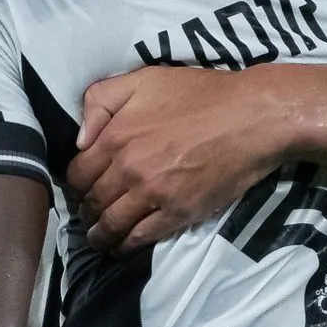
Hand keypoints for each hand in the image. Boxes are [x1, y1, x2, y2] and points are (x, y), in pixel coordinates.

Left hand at [68, 67, 291, 250]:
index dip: (75, 184)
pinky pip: (141, 236)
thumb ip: (101, 100)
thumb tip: (80, 139)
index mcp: (115, 136)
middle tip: (87, 216)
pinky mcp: (178, 212)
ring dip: (100, 235)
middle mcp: (128, 168)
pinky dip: (126, 246)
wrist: (251, 116)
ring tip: (98, 238)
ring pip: (112, 224)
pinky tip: (122, 247)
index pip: (77, 173)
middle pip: (93, 201)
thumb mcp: (143, 79)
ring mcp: (153, 194)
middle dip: (86, 212)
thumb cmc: (199, 94)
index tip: (79, 190)